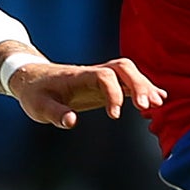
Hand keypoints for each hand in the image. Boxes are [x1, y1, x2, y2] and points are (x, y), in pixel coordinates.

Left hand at [8, 57, 165, 128]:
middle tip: (148, 107)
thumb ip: (54, 113)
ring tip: (158, 105)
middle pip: (123, 68)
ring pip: (129, 73)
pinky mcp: (103, 86)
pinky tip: (158, 100)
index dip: (114, 93)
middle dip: (139, 84)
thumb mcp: (37, 106)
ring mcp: (100, 78)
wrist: (32, 78)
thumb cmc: (34, 92)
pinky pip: (127, 83)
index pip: (104, 76)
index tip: (115, 116)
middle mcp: (93, 73)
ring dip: (145, 86)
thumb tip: (72, 121)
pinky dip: (143, 89)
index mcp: (78, 76)